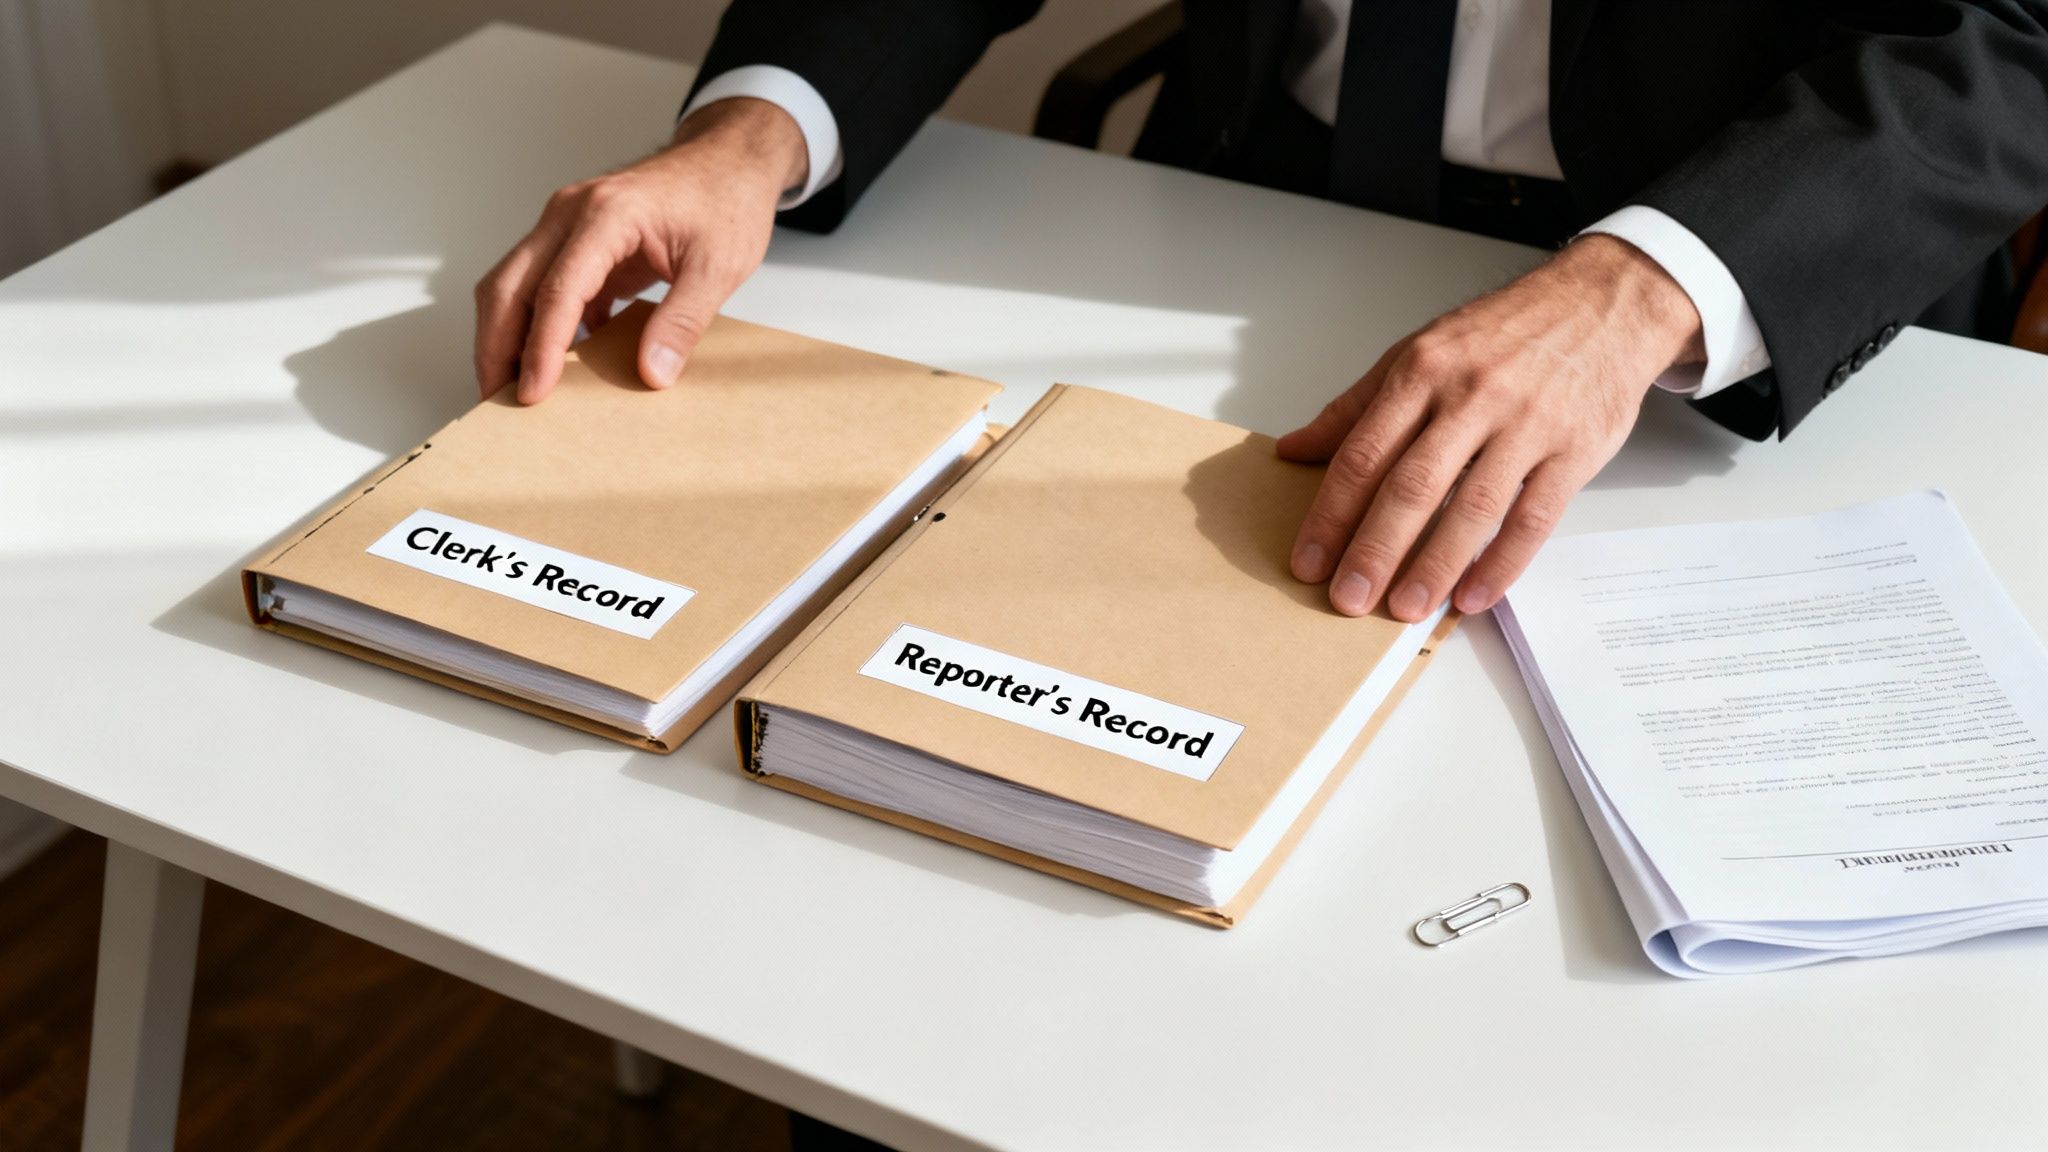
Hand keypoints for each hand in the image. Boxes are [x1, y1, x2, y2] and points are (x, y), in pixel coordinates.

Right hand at [473, 97, 808, 403]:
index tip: (533, 393)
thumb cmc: (725, 200)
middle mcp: (571, 213)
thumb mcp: (719, 266)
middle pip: (510, 286)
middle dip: (497, 347)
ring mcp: (566, 224)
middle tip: (497, 400)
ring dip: (506, 336)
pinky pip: (540, 286)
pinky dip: (536, 325)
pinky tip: (549, 364)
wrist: (727, 159)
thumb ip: (683, 321)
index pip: (558, 290)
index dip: (540, 348)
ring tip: (512, 388)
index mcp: (606, 215)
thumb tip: (652, 373)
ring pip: (513, 284)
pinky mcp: (575, 241)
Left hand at [1277, 234, 1706, 620]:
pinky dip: (1502, 562)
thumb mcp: (1419, 351)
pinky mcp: (1574, 450)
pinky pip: (1534, 517)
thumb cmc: (1504, 332)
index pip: (1363, 453)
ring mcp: (1527, 425)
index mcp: (1422, 371)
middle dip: (1374, 550)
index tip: (1309, 561)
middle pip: (1412, 485)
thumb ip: (1356, 407)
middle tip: (1348, 599)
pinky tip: (1473, 596)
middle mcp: (1471, 397)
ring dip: (1434, 565)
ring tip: (1405, 608)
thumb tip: (1293, 450)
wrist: (1602, 304)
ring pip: (1472, 506)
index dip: (1331, 514)